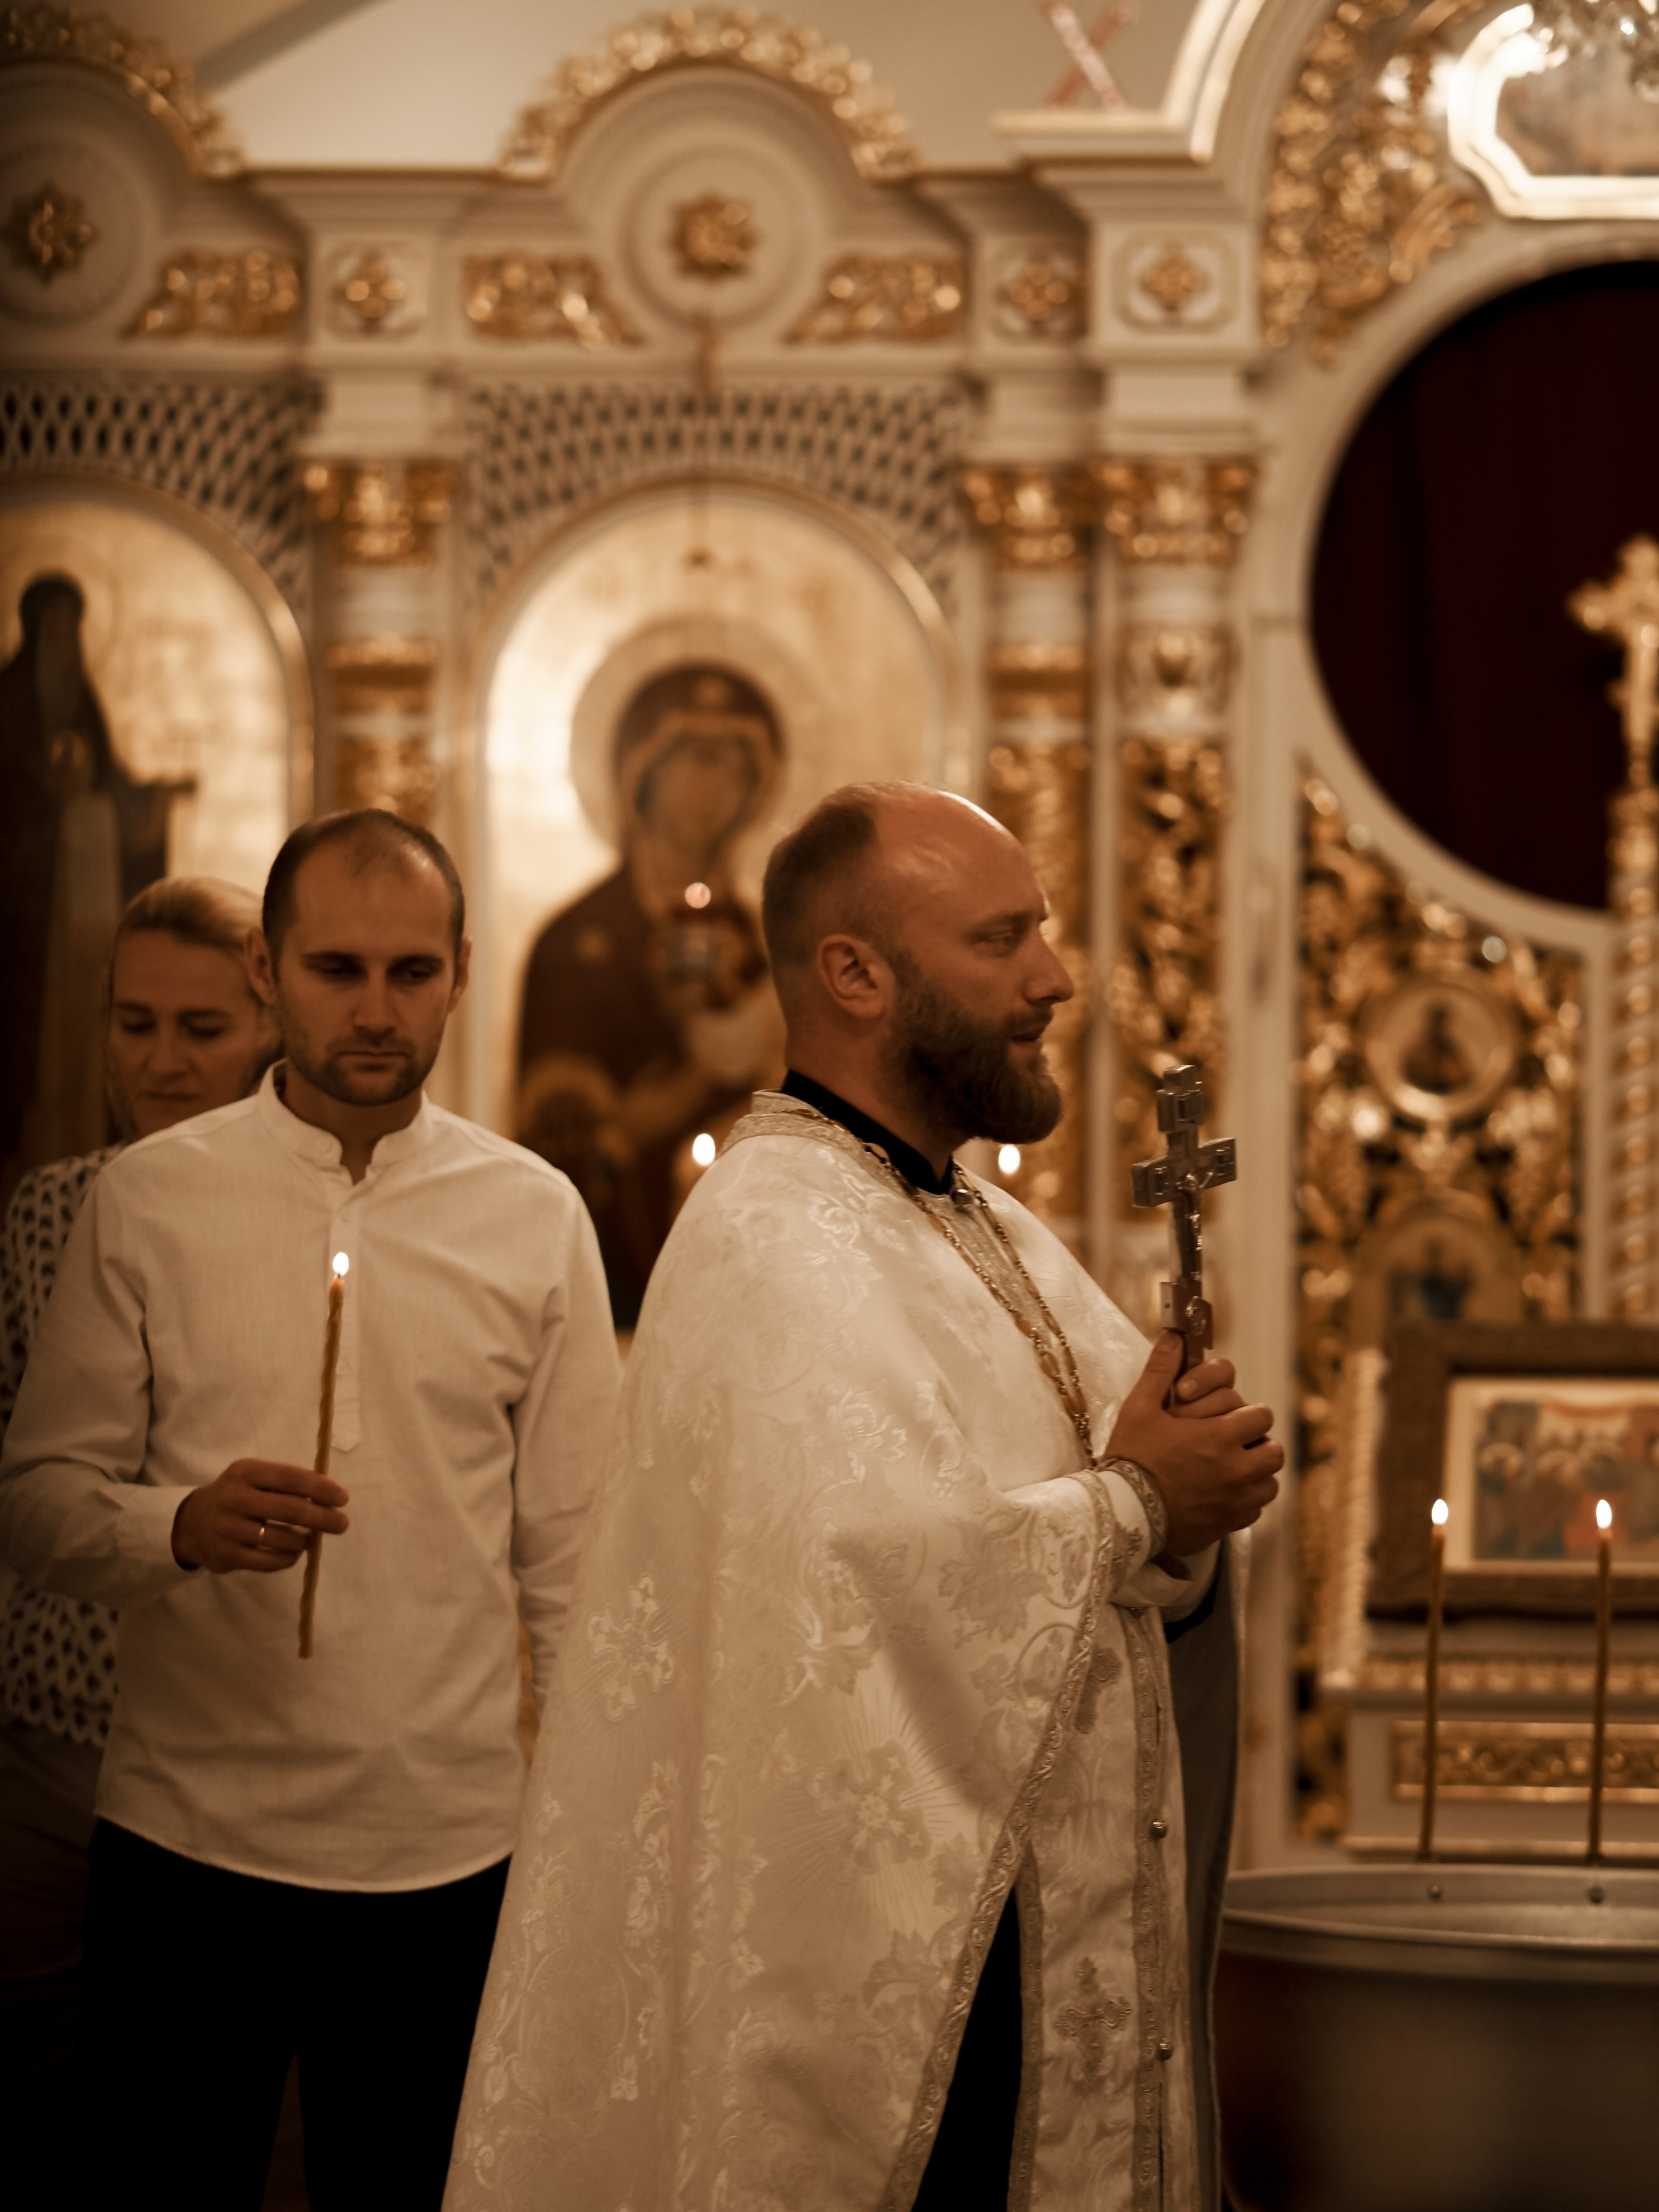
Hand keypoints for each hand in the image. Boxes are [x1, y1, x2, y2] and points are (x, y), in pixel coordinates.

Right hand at [171, 1459, 348, 1575]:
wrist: (191, 1523)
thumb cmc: (236, 1496)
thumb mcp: (253, 1478)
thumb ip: (285, 1484)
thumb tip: (329, 1496)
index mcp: (245, 1472)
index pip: (290, 1478)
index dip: (320, 1488)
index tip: (342, 1498)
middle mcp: (235, 1498)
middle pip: (290, 1510)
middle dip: (323, 1517)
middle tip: (342, 1523)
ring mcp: (229, 1529)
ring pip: (283, 1539)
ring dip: (305, 1541)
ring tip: (310, 1539)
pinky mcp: (227, 1556)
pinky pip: (270, 1561)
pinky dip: (289, 1558)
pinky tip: (293, 1553)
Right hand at [1107, 1332, 1282, 1557]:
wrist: (1122, 1513)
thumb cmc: (1130, 1458)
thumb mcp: (1139, 1408)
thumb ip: (1160, 1370)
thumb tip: (1174, 1337)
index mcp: (1219, 1436)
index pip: (1261, 1416)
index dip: (1247, 1413)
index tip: (1231, 1417)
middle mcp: (1236, 1469)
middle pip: (1274, 1450)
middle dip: (1257, 1442)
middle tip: (1234, 1443)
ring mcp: (1236, 1500)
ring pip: (1270, 1481)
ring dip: (1257, 1473)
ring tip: (1233, 1468)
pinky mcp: (1230, 1524)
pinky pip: (1256, 1509)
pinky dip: (1246, 1500)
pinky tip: (1223, 1493)